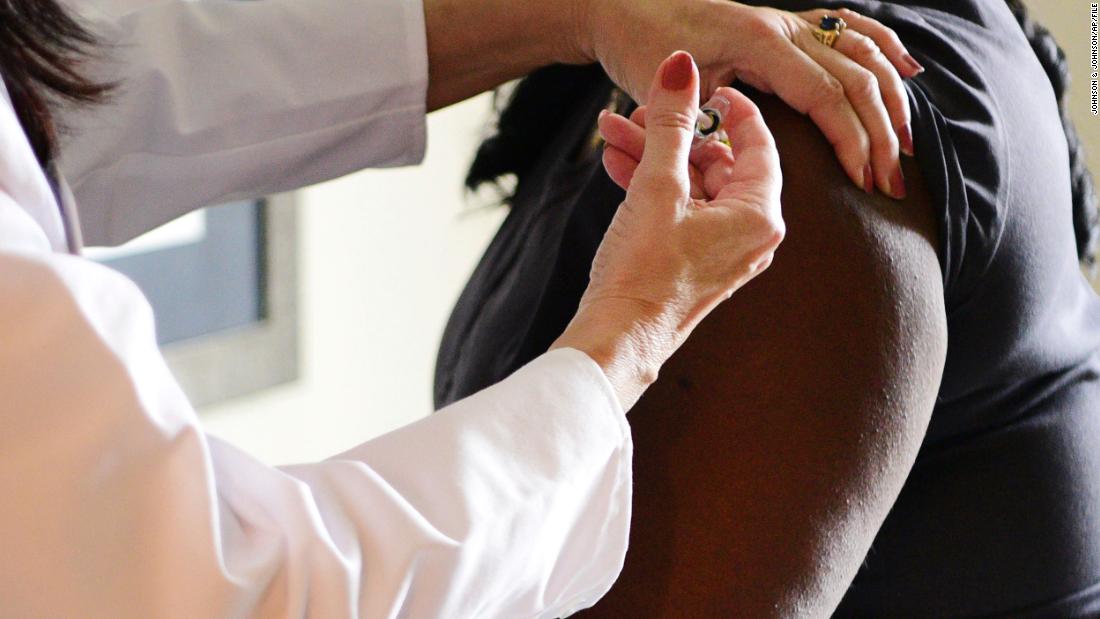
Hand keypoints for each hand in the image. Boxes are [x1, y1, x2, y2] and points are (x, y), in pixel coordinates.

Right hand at [553, 51, 782, 408]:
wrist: (617, 339)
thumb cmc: (643, 273)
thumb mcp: (656, 186)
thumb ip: (670, 124)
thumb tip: (681, 69)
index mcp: (758, 216)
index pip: (758, 143)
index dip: (729, 108)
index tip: (702, 86)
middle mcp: (751, 236)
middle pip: (718, 164)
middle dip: (673, 135)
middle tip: (639, 111)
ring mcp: (723, 253)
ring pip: (693, 187)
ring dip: (653, 158)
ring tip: (611, 136)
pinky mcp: (695, 265)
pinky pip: (681, 212)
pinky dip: (653, 189)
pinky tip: (616, 166)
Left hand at [569, 1, 918, 198]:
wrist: (624, 10)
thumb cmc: (639, 53)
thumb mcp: (667, 95)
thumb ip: (705, 123)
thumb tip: (741, 156)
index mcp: (757, 42)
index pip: (825, 96)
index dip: (851, 141)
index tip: (864, 180)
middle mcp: (781, 25)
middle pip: (856, 77)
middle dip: (880, 133)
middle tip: (891, 181)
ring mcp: (787, 19)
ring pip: (863, 50)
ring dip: (891, 98)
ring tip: (907, 145)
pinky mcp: (785, 22)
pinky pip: (847, 27)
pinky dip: (884, 47)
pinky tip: (909, 70)